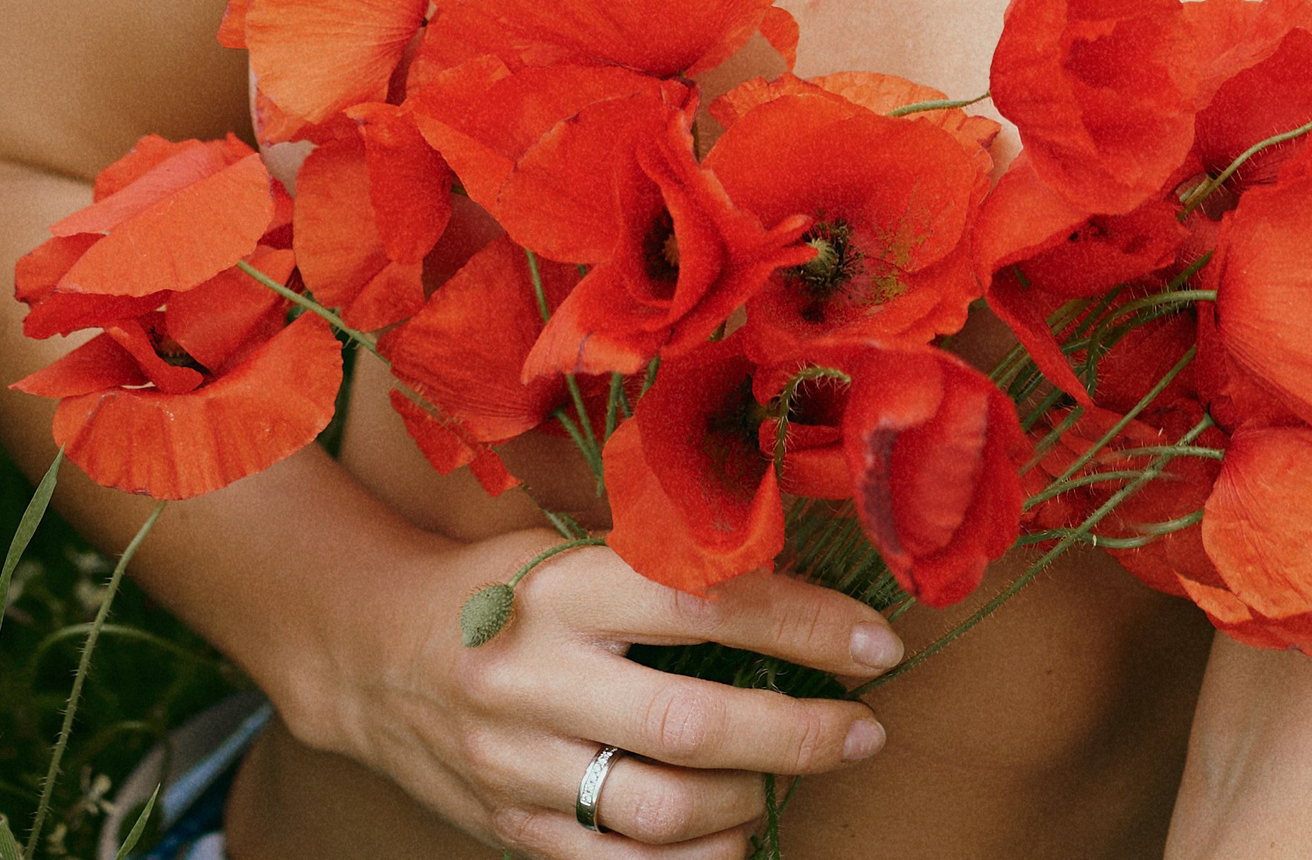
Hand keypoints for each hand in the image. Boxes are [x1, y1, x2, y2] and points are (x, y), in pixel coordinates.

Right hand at [323, 531, 898, 857]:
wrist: (373, 650)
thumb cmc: (505, 583)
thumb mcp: (578, 542)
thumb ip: (673, 561)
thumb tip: (806, 581)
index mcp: (564, 582)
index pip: (706, 605)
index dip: (804, 627)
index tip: (877, 643)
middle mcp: (536, 674)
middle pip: (692, 722)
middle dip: (797, 733)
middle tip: (862, 729)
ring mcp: (516, 762)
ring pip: (658, 810)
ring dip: (750, 801)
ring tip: (792, 778)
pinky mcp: (505, 827)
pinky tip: (732, 834)